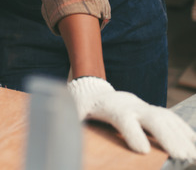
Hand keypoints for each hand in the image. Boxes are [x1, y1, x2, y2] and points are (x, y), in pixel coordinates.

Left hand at [68, 76, 195, 160]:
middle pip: (153, 119)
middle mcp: (132, 106)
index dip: (132, 133)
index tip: (141, 150)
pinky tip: (194, 144)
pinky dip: (185, 132)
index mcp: (111, 107)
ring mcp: (145, 107)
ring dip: (182, 137)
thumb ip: (71, 119)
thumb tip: (64, 130)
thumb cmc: (83, 106)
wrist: (94, 91)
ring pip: (167, 119)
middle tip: (180, 156)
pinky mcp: (153, 111)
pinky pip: (173, 120)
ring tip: (191, 156)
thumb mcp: (73, 112)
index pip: (124, 119)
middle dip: (168, 137)